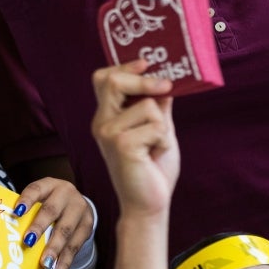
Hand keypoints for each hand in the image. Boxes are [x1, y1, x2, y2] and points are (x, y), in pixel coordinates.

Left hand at [11, 177, 93, 268]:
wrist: (77, 203)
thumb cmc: (49, 203)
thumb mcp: (40, 200)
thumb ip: (27, 212)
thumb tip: (5, 234)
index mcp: (49, 185)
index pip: (36, 190)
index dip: (27, 200)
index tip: (17, 212)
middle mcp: (66, 194)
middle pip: (52, 211)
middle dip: (39, 227)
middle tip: (28, 242)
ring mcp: (79, 209)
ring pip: (66, 231)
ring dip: (54, 249)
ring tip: (44, 264)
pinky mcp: (87, 226)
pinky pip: (76, 246)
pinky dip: (65, 262)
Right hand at [90, 61, 178, 219]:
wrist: (148, 205)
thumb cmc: (152, 169)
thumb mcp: (158, 129)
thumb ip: (157, 106)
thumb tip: (165, 81)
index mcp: (106, 117)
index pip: (103, 79)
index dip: (124, 67)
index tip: (146, 63)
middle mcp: (102, 122)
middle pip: (113, 81)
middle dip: (145, 81)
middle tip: (166, 87)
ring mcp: (108, 133)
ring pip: (147, 105)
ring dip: (162, 125)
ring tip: (156, 146)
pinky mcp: (121, 145)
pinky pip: (156, 125)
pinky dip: (164, 140)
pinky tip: (155, 155)